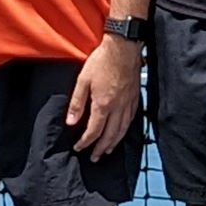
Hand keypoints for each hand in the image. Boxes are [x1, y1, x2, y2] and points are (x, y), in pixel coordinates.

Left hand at [66, 35, 145, 159]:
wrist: (123, 47)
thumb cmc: (102, 61)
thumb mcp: (83, 80)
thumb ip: (77, 103)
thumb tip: (71, 122)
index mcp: (103, 105)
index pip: (94, 131)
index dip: (86, 142)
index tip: (79, 148)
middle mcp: (118, 107)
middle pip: (110, 135)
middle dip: (101, 148)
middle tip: (94, 157)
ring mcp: (128, 103)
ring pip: (123, 129)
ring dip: (114, 142)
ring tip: (108, 150)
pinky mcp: (135, 97)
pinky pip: (132, 119)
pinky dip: (126, 130)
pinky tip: (122, 131)